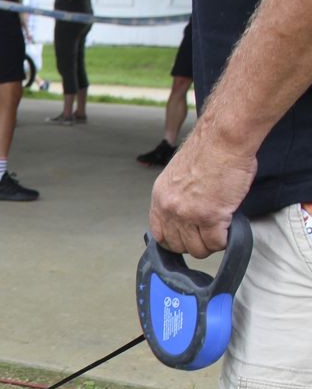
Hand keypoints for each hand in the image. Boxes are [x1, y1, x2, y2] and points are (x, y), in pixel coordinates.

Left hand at [149, 125, 255, 258]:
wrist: (223, 139)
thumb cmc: (208, 150)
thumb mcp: (179, 175)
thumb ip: (178, 197)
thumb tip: (188, 215)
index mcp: (160, 197)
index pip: (159, 234)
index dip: (175, 240)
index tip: (186, 238)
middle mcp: (170, 208)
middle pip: (178, 245)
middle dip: (194, 243)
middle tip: (208, 233)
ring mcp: (189, 215)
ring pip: (198, 249)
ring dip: (211, 244)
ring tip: (220, 230)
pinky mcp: (211, 217)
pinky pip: (217, 243)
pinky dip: (225, 240)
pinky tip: (230, 228)